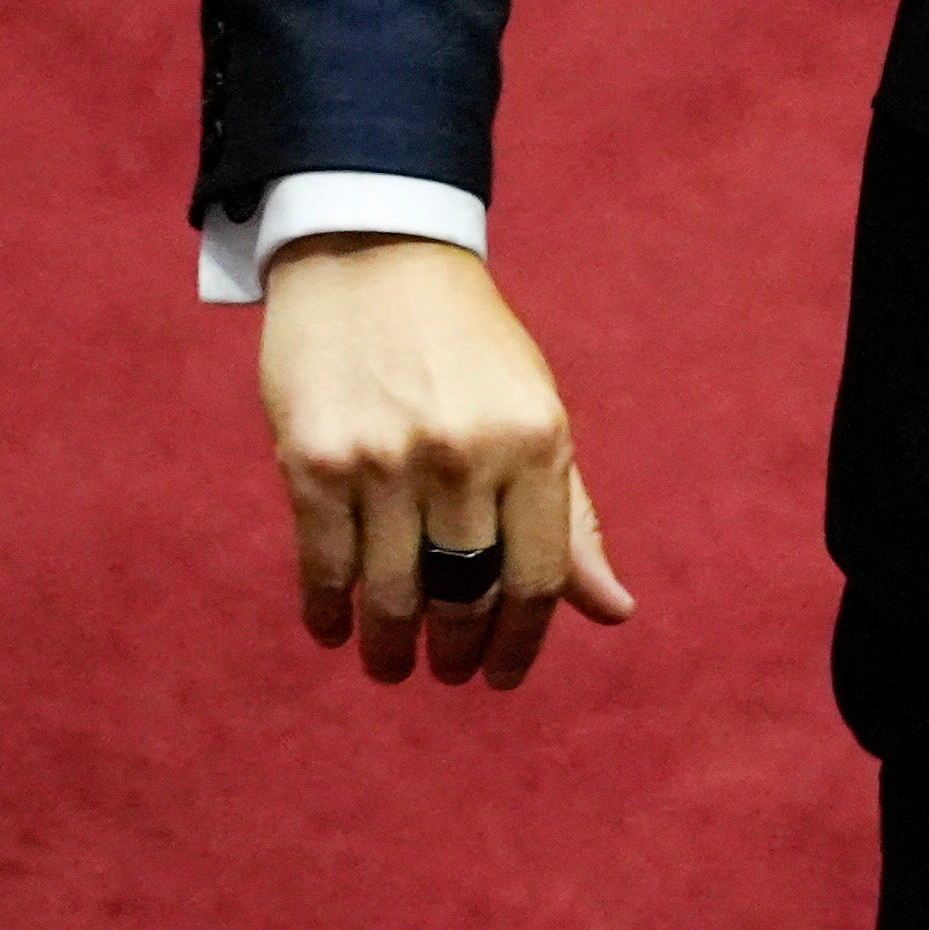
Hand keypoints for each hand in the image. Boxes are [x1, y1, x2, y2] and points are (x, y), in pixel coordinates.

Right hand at [258, 233, 635, 686]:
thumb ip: (571, 517)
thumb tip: (614, 611)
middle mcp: (464, 455)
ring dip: (391, 647)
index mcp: (535, 441)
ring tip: (390, 663)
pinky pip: (325, 567)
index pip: (537, 581)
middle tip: (446, 672)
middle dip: (456, 653)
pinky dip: (329, 612)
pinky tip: (335, 627)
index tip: (502, 676)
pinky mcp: (315, 462)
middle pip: (465, 597)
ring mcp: (385, 461)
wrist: (372, 253)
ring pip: (393, 596)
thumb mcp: (537, 413)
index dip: (521, 644)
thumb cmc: (468, 346)